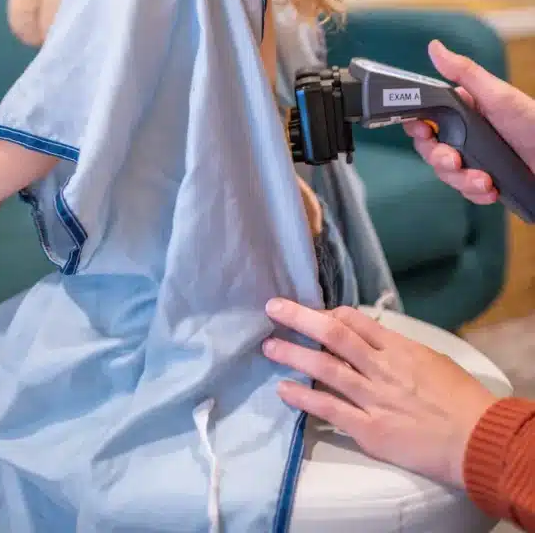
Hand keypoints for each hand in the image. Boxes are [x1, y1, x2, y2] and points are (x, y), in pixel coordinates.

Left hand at [262, 298, 497, 487]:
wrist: (477, 439)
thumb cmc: (461, 398)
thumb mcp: (431, 359)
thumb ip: (400, 349)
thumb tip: (375, 338)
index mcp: (399, 348)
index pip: (355, 320)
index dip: (328, 314)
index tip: (311, 313)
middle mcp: (381, 367)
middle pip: (334, 335)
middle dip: (300, 318)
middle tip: (273, 307)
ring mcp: (373, 398)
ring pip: (326, 368)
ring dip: (294, 354)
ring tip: (268, 346)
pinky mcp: (370, 429)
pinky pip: (329, 409)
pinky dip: (304, 398)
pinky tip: (283, 390)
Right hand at [404, 39, 534, 203]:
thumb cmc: (533, 123)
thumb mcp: (498, 96)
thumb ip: (464, 72)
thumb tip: (434, 46)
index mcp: (464, 110)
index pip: (427, 117)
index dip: (418, 127)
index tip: (423, 132)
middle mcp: (465, 133)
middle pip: (431, 149)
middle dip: (439, 158)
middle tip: (454, 161)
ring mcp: (475, 158)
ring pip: (447, 173)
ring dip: (461, 180)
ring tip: (483, 181)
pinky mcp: (485, 180)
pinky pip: (466, 191)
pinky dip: (476, 193)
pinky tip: (491, 191)